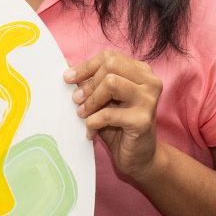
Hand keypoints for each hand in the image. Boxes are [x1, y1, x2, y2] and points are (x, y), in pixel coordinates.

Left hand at [67, 49, 164, 184]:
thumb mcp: (102, 99)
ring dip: (91, 100)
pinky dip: (94, 121)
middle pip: (110, 66)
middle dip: (88, 83)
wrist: (139, 157)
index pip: (110, 57)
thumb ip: (90, 82)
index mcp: (141, 72)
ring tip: (82, 114)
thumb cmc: (118, 126)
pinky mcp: (143, 120)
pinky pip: (109, 113)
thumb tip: (65, 64)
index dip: (86, 66)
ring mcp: (149, 100)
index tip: (68, 78)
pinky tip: (91, 131)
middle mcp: (150, 82)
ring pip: (111, 83)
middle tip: (76, 100)